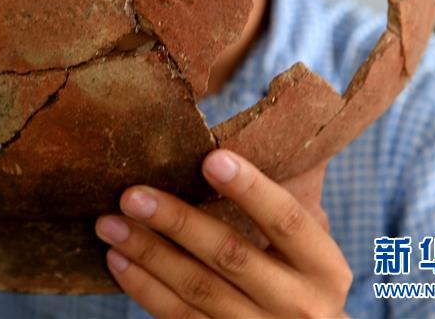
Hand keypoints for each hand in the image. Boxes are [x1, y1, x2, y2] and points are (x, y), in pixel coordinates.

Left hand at [95, 150, 351, 317]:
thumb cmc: (301, 282)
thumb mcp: (311, 251)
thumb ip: (287, 205)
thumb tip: (253, 134)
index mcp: (324, 267)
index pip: (287, 220)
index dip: (251, 189)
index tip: (211, 158)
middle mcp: (298, 304)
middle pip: (230, 255)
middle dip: (177, 221)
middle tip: (132, 195)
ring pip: (196, 288)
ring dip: (147, 253)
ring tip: (110, 223)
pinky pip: (178, 318)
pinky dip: (144, 287)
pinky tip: (118, 259)